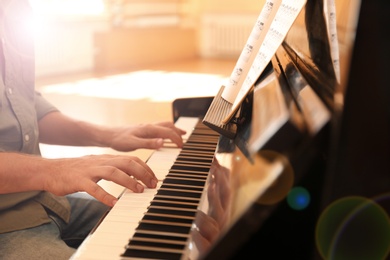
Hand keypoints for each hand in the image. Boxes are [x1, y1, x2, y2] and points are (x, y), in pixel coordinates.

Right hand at [42, 154, 157, 206]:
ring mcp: (90, 170)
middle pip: (126, 162)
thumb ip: (115, 169)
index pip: (131, 159)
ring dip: (128, 181)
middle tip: (152, 185)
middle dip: (142, 173)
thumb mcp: (99, 166)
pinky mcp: (78, 181)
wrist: (51, 170)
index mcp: (107, 158)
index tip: (154, 179)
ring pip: (113, 172)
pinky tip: (113, 203)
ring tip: (139, 191)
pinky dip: (104, 195)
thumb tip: (134, 176)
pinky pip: (93, 188)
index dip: (145, 168)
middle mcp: (101, 162)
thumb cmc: (77, 171)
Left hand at [108, 121, 185, 150]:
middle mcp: (149, 126)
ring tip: (181, 133)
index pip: (168, 132)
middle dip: (178, 132)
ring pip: (164, 125)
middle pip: (168, 126)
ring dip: (174, 129)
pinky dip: (166, 131)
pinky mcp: (143, 130)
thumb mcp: (133, 144)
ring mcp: (146, 127)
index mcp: (149, 129)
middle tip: (184, 140)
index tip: (181, 147)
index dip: (176, 139)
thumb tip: (162, 142)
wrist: (108, 135)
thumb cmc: (119, 140)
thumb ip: (148, 143)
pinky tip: (164, 136)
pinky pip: (159, 128)